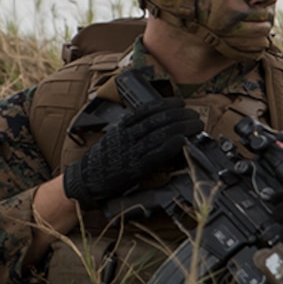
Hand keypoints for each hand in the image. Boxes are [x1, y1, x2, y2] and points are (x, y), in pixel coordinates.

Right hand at [63, 97, 202, 207]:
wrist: (87, 179)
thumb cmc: (102, 160)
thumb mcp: (114, 138)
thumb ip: (131, 130)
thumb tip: (153, 125)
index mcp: (122, 126)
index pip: (147, 110)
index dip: (167, 104)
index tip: (180, 103)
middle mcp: (128, 135)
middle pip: (158, 119)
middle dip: (180, 115)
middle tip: (194, 115)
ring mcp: (132, 151)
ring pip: (160, 133)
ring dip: (182, 127)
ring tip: (195, 125)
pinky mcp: (136, 168)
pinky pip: (156, 153)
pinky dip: (171, 145)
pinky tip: (182, 140)